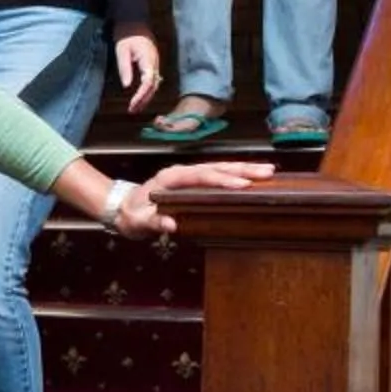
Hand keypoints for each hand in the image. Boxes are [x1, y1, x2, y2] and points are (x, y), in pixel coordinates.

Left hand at [114, 31, 160, 114]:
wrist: (133, 19)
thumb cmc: (125, 33)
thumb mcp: (121, 50)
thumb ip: (124, 68)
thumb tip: (127, 87)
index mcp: (148, 59)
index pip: (148, 82)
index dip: (141, 96)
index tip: (132, 105)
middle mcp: (155, 62)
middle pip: (153, 86)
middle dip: (144, 100)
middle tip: (133, 111)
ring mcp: (155, 62)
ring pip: (154, 84)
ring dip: (146, 96)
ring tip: (136, 108)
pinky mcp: (152, 62)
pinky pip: (153, 79)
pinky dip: (148, 90)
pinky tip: (141, 96)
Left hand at [118, 160, 276, 235]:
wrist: (121, 207)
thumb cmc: (131, 215)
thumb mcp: (137, 222)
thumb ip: (152, 222)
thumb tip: (170, 224)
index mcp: (169, 179)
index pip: (200, 176)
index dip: (221, 180)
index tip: (242, 184)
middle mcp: (181, 172)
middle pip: (215, 167)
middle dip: (242, 169)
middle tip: (267, 172)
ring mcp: (187, 175)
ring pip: (219, 167)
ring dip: (243, 168)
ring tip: (268, 170)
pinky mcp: (192, 181)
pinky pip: (216, 174)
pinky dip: (235, 173)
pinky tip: (252, 176)